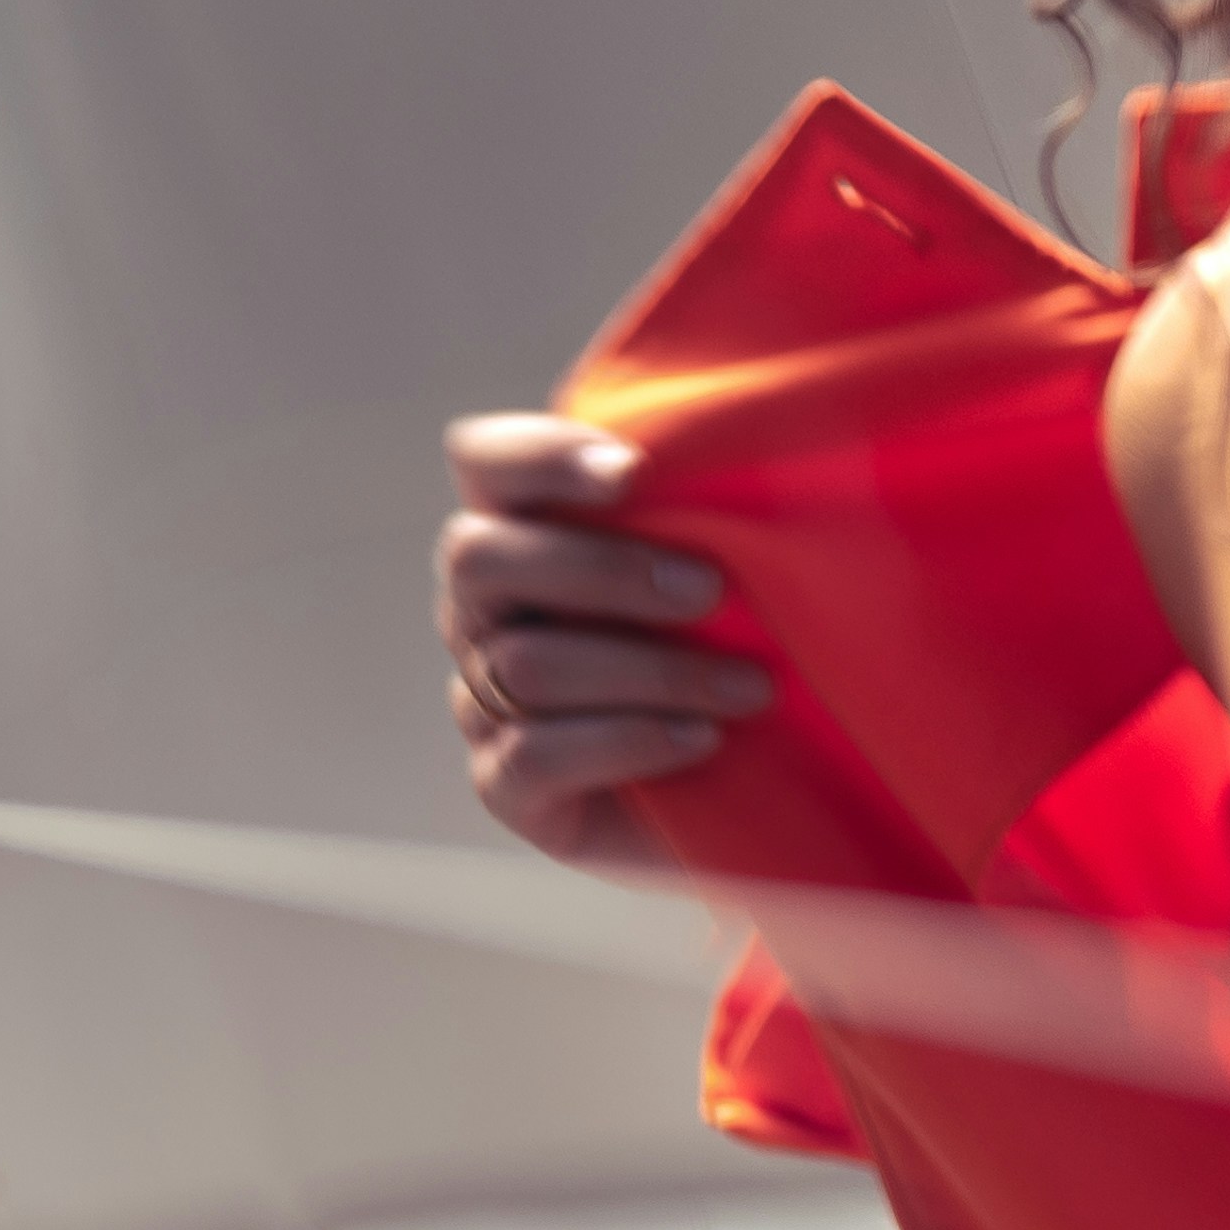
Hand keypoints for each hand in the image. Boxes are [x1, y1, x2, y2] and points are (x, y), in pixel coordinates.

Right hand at [437, 413, 767, 867]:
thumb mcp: (726, 571)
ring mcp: (481, 699)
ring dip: (650, 671)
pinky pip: (534, 755)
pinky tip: (702, 739)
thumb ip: (705, 507)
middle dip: (601, 570)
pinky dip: (628, 741)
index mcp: (522, 532)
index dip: (540, 457)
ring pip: (521, 664)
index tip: (635, 473)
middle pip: (479, 558)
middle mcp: (481, 611)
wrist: (749, 796)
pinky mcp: (503, 787)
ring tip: (749, 686)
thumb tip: (750, 433)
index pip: (485, 462)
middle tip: (710, 591)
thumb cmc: (732, 655)